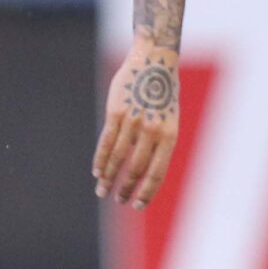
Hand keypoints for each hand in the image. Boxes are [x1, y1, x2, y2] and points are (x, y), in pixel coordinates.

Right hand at [93, 39, 180, 207]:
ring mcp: (133, 122)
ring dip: (109, 178)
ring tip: (103, 191)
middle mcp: (152, 132)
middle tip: (118, 200)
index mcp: (169, 136)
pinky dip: (101, 160)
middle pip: (135, 169)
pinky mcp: (116, 113)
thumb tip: (143, 173)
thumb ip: (158, 145)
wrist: (155, 63)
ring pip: (117, 158)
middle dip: (126, 188)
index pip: (157, 173)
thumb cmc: (163, 95)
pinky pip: (106, 142)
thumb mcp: (169, 121)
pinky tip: (98, 172)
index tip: (136, 205)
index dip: (146, 192)